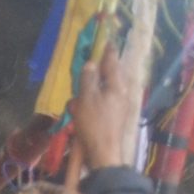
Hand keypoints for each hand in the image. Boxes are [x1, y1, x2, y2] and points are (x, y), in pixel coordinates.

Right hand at [66, 42, 144, 178]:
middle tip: (78, 81)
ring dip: (83, 97)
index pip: (112, 60)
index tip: (103, 38)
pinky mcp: (110, 119)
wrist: (103, 155)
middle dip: (88, 79)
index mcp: (117, 85)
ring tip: (74, 107)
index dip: (106, 49)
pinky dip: (85, 109)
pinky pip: (95, 107)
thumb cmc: (94, 124)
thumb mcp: (86, 98)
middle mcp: (120, 94)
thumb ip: (88, 78)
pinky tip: (76, 116)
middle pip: (103, 77)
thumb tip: (91, 63)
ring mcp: (116, 107)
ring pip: (96, 93)